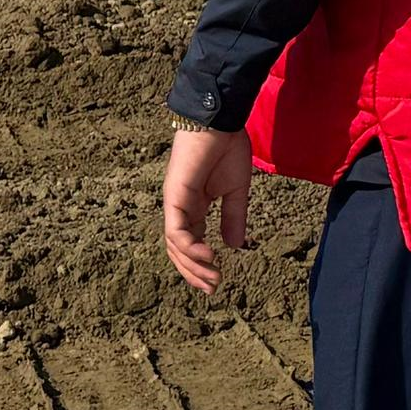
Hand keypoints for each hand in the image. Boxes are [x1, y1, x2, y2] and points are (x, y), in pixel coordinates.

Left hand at [162, 122, 253, 294]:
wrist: (220, 121)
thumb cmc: (228, 148)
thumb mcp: (236, 190)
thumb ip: (233, 217)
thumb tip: (234, 246)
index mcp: (193, 206)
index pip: (190, 243)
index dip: (200, 264)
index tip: (216, 281)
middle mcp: (179, 208)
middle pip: (178, 249)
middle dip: (194, 272)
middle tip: (212, 288)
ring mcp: (174, 203)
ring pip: (174, 244)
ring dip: (191, 265)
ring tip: (212, 278)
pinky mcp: (174, 196)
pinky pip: (176, 230)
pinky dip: (188, 247)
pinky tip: (207, 256)